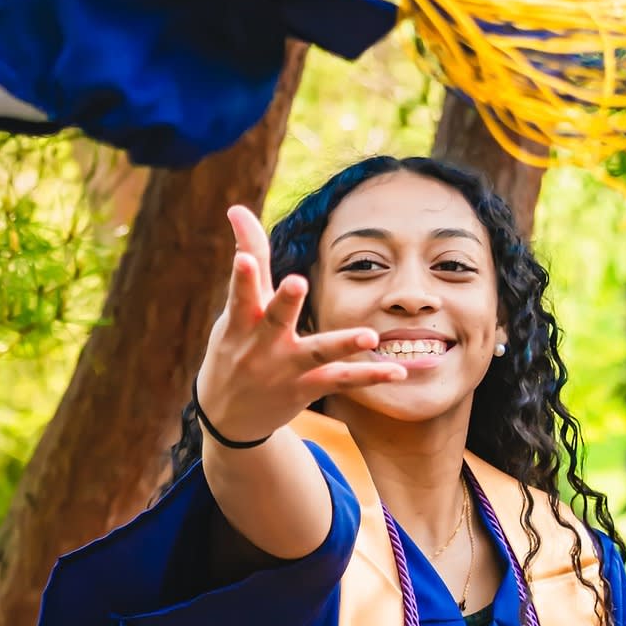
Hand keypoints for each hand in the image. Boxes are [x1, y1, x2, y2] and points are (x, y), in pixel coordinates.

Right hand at [194, 206, 405, 443]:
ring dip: (343, 344)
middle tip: (296, 282)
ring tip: (369, 336)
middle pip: (275, 319)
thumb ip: (248, 257)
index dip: (242, 274)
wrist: (227, 417)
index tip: (242, 257)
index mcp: (240, 320)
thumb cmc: (234, 349)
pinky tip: (398, 370)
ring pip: (317, 353)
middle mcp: (261, 345)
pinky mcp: (305, 388)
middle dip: (285, 301)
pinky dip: (370, 375)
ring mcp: (284, 368)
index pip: (241, 292)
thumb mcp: (234, 309)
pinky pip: (342, 380)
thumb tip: (238, 208)